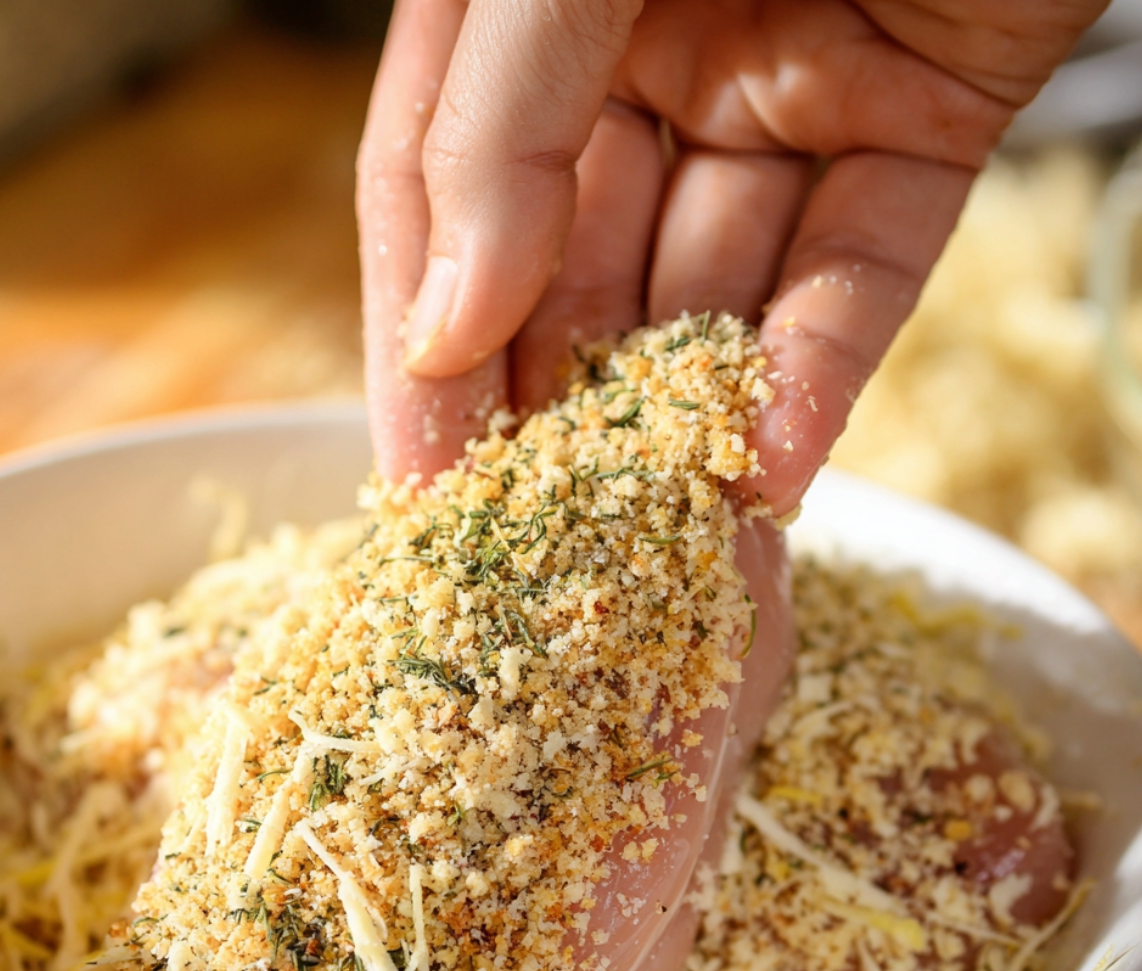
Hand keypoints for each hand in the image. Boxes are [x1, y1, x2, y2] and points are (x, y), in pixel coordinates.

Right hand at [357, 0, 1102, 503]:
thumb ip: (496, 122)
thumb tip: (443, 331)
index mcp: (524, 12)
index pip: (435, 194)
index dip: (422, 349)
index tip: (421, 482)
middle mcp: (639, 65)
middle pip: (571, 274)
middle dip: (556, 412)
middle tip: (544, 547)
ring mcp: (777, 103)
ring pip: (713, 299)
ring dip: (690, 427)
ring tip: (669, 551)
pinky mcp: (915, 137)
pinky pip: (851, 275)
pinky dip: (811, 376)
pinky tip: (772, 474)